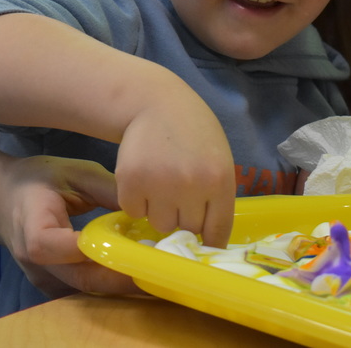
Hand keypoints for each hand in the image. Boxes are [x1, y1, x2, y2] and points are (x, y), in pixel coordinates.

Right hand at [0, 155, 140, 296]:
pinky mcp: (53, 285)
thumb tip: (147, 206)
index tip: (141, 247)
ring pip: (87, 290)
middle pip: (84, 279)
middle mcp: (36, 263)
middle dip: (124, 276)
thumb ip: (108, 189)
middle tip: (161, 267)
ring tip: (154, 269)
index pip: (67, 249)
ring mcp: (43, 279)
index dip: (105, 251)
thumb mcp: (74, 171)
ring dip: (121, 283)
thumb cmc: (37, 179)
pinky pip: (84, 289)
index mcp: (35, 228)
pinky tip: (135, 271)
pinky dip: (110, 283)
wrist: (2, 199)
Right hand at [116, 86, 235, 247]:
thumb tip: (209, 239)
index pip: (218, 232)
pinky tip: (143, 179)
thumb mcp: (218, 158)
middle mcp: (191, 185)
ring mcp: (159, 184)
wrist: (155, 102)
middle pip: (187, 231)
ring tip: (160, 186)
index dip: (210, 243)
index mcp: (220, 180)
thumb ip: (217, 194)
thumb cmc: (193, 132)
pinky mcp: (130, 181)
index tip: (203, 248)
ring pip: (159, 225)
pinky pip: (134, 212)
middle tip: (178, 198)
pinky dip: (136, 202)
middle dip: (183, 220)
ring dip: (159, 212)